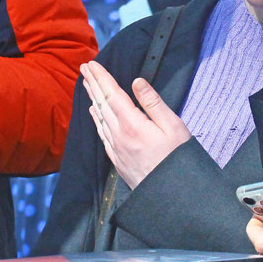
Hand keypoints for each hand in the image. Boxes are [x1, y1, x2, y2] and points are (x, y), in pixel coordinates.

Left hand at [81, 61, 190, 189]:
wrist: (172, 197)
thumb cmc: (178, 160)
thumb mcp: (173, 127)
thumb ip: (153, 103)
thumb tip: (137, 82)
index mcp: (133, 125)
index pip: (112, 94)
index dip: (102, 78)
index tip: (93, 64)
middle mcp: (119, 136)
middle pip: (102, 104)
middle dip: (93, 84)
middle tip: (84, 68)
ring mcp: (117, 149)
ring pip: (100, 118)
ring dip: (92, 98)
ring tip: (86, 84)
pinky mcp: (118, 160)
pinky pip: (102, 134)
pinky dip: (96, 119)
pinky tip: (94, 112)